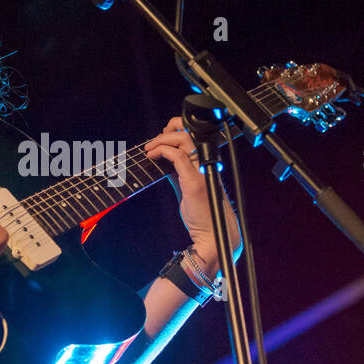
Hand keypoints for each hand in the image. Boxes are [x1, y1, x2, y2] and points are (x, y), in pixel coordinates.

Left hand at [142, 117, 241, 277]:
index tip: (159, 140)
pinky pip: (178, 157)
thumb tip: (163, 163)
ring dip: (162, 139)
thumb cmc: (203, 215)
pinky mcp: (195, 181)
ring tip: (150, 148)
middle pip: (190, 132)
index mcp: (206, 163)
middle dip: (169, 129)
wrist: (214, 234)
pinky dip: (163, 151)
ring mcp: (202, 171)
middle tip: (153, 141)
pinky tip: (153, 156)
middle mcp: (207, 163)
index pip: (192, 137)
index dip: (175, 132)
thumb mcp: (187, 188)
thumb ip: (179, 174)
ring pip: (184, 139)